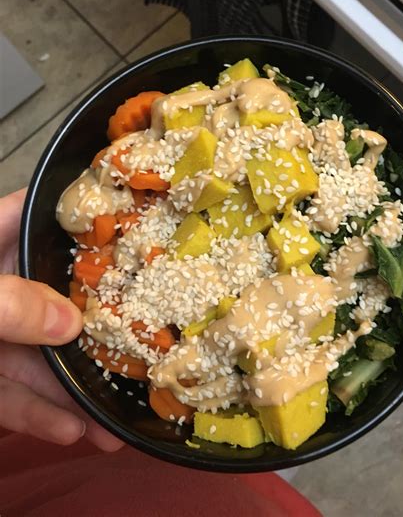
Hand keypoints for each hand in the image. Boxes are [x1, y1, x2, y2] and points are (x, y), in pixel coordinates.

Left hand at [0, 189, 122, 450]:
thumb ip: (9, 304)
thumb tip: (71, 325)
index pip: (37, 213)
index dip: (84, 208)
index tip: (137, 218)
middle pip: (58, 293)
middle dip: (100, 318)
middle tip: (151, 330)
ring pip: (42, 356)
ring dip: (78, 387)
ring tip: (122, 410)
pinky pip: (14, 395)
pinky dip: (40, 414)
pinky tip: (75, 431)